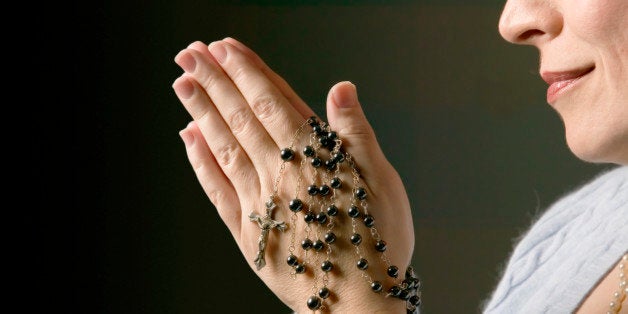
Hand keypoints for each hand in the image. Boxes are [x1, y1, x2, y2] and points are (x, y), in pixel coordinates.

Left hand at [172, 38, 413, 312]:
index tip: (226, 48)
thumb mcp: (382, 181)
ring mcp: (258, 204)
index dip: (247, 71)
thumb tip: (340, 89)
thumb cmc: (377, 241)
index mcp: (313, 157)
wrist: (358, 306)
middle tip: (190, 53)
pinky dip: (201, 162)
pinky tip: (190, 139)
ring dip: (201, 112)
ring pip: (224, 148)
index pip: (272, 101)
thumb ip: (355, 133)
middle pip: (241, 118)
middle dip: (214, 81)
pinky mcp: (247, 233)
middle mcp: (279, 175)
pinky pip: (217, 191)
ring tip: (183, 83)